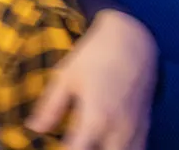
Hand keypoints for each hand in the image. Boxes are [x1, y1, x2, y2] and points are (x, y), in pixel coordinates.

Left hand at [28, 10, 157, 149]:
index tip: (50, 148)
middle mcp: (119, 130)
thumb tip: (33, 128)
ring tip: (87, 142)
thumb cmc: (95, 55)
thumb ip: (50, 106)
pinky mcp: (146, 126)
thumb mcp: (66, 77)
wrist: (133, 40)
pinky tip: (106, 144)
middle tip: (71, 143)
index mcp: (96, 118)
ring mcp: (135, 130)